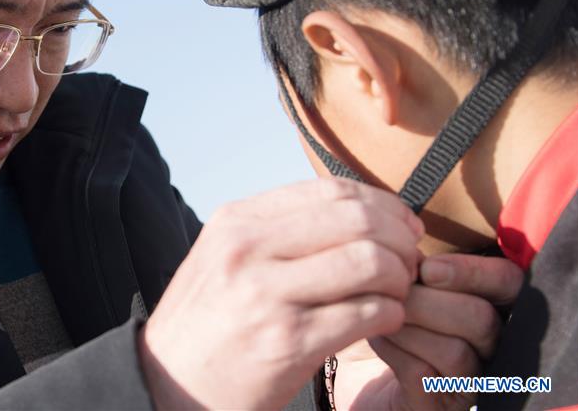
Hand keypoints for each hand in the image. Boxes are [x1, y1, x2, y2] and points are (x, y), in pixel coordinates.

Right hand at [137, 179, 423, 409]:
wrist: (168, 385)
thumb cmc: (205, 323)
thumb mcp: (223, 257)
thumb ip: (275, 230)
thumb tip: (351, 210)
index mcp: (237, 222)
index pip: (330, 191)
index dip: (381, 204)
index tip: (400, 226)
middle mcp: (249, 249)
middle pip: (357, 220)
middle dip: (399, 239)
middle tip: (409, 261)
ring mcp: (267, 295)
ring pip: (369, 263)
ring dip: (399, 279)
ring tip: (397, 293)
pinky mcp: (288, 342)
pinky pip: (368, 314)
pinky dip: (392, 314)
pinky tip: (385, 321)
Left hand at [333, 253, 523, 410]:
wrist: (353, 363)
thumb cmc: (382, 310)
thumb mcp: (400, 277)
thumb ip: (414, 259)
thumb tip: (406, 236)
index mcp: (489, 303)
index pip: (507, 283)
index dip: (473, 272)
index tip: (429, 268)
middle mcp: (490, 346)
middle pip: (482, 319)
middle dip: (430, 302)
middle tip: (395, 293)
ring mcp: (469, 380)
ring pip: (457, 351)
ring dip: (408, 327)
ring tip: (379, 314)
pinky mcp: (440, 405)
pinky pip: (426, 376)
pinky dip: (396, 352)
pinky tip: (376, 337)